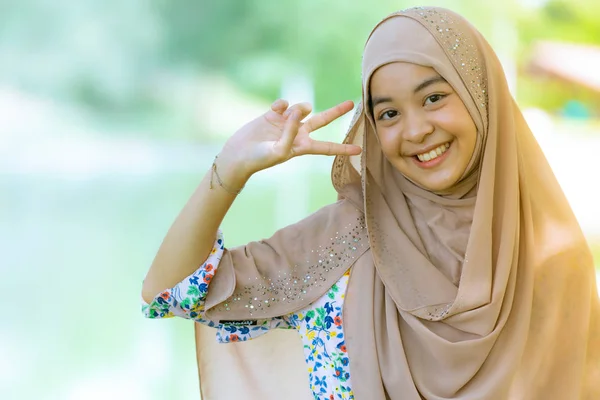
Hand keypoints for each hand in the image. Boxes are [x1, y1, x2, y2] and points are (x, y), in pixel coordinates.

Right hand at [219, 99, 361, 177]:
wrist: (238, 155)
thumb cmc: (259, 159)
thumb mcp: (279, 151)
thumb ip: (291, 131)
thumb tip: (299, 108)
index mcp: (302, 147)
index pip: (327, 147)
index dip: (342, 148)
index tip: (359, 150)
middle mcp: (297, 133)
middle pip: (322, 121)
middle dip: (336, 112)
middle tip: (352, 103)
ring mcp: (286, 122)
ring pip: (302, 108)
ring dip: (299, 108)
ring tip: (287, 114)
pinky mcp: (273, 114)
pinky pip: (285, 103)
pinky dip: (282, 105)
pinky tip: (275, 110)